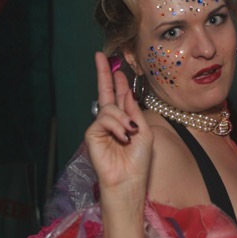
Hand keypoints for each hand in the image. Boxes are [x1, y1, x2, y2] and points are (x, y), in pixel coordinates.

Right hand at [84, 52, 152, 208]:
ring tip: (129, 135)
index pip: (120, 97)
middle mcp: (111, 122)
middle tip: (100, 57)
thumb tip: (125, 93)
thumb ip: (134, 112)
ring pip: (109, 108)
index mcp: (125, 120)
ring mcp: (100, 127)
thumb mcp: (144, 132)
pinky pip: (104, 119)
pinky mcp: (92, 134)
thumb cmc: (138, 161)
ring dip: (123, 119)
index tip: (118, 68)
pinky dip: (116, 126)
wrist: (129, 180)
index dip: (118, 82)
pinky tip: (122, 138)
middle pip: (106, 93)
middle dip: (104, 74)